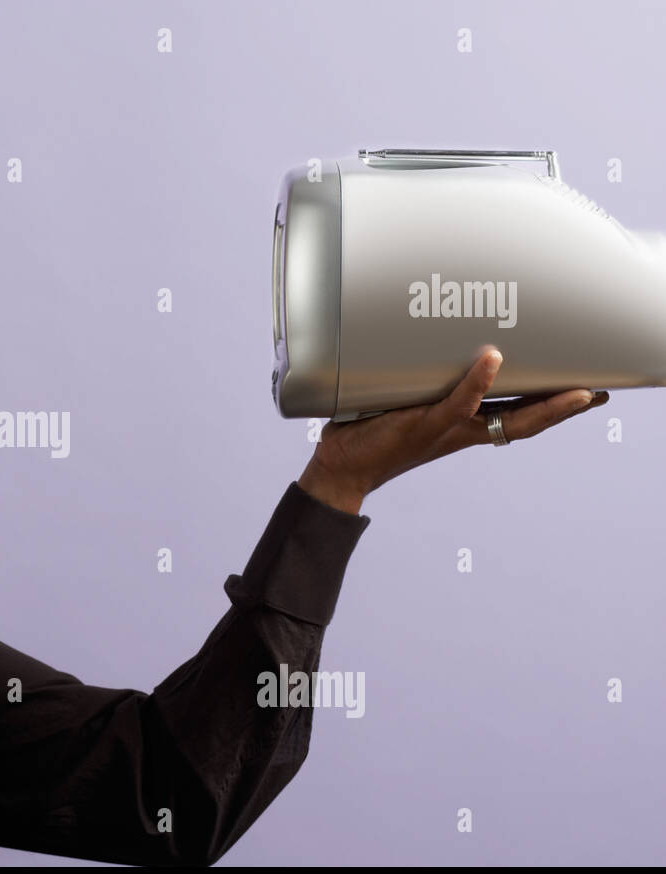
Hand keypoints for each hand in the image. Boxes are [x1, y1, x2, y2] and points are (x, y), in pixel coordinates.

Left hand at [297, 347, 610, 513]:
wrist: (339, 467)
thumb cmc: (367, 431)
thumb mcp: (401, 399)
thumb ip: (419, 377)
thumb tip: (423, 339)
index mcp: (463, 425)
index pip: (518, 415)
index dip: (553, 405)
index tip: (587, 392)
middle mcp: (462, 430)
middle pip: (527, 421)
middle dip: (566, 408)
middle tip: (601, 393)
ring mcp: (447, 428)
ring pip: (507, 418)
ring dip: (543, 404)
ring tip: (577, 389)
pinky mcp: (424, 423)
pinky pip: (458, 402)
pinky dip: (476, 381)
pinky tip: (493, 358)